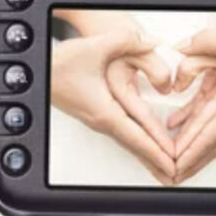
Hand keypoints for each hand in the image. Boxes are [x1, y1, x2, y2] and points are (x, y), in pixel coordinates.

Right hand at [51, 26, 175, 183]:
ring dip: (148, 155)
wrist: (38, 69)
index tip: (173, 165)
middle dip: (157, 161)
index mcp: (105, 110)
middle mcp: (102, 120)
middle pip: (135, 146)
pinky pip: (124, 134)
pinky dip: (139, 144)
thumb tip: (152, 42)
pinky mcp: (97, 114)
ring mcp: (99, 119)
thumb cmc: (60, 62)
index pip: (138, 136)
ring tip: (165, 167)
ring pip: (130, 142)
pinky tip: (147, 146)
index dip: (158, 151)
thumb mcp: (96, 46)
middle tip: (176, 174)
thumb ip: (127, 41)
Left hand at [167, 14, 215, 182]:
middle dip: (191, 160)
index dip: (191, 153)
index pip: (211, 136)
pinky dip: (201, 127)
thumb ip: (204, 43)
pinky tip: (182, 124)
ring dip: (195, 147)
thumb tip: (181, 49)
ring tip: (176, 159)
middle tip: (172, 173)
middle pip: (213, 143)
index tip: (177, 166)